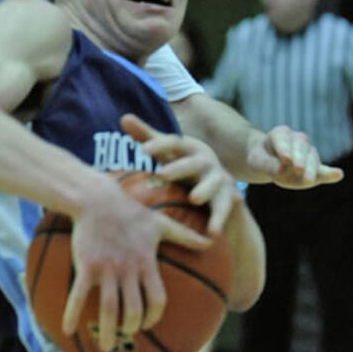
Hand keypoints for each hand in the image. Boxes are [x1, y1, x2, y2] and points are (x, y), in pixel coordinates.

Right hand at [64, 173, 206, 351]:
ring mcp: (106, 270)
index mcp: (147, 264)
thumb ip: (187, 236)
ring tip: (107, 348)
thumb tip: (212, 242)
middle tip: (127, 335)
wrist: (97, 199)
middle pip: (133, 309)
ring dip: (108, 331)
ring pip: (109, 309)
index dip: (154, 315)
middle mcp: (128, 271)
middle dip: (132, 327)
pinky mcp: (86, 267)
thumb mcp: (162, 223)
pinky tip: (67, 330)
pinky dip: (71, 314)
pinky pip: (78, 295)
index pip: (157, 299)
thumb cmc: (130, 211)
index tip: (148, 324)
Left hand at [120, 114, 237, 234]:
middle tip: (164, 174)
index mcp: (190, 149)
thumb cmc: (186, 170)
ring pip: (214, 183)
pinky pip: (224, 209)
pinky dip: (219, 220)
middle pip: (195, 161)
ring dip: (205, 190)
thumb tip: (124, 117)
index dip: (159, 144)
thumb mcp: (168, 154)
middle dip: (180, 167)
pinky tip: (212, 233)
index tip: (142, 150)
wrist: (220, 189)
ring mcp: (219, 180)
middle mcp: (206, 162)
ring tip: (194, 199)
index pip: (174, 142)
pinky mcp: (228, 200)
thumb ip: (148, 137)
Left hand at [245, 125, 342, 189]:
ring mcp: (308, 152)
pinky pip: (322, 170)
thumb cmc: (260, 159)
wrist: (267, 162)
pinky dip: (329, 173)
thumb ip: (268, 165)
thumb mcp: (257, 162)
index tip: (285, 159)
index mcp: (280, 134)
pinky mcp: (314, 167)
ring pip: (311, 157)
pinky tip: (338, 175)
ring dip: (311, 169)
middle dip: (300, 159)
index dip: (285, 149)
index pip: (283, 140)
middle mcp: (297, 139)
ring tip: (309, 180)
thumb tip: (281, 170)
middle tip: (298, 169)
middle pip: (300, 147)